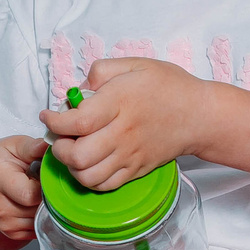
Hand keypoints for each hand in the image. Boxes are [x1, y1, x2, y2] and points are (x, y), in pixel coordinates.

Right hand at [0, 134, 46, 241]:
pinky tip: (32, 203)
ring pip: (40, 220)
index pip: (31, 194)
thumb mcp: (14, 145)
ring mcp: (3, 222)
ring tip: (35, 190)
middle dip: (48, 196)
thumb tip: (52, 147)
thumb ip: (33, 146)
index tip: (46, 175)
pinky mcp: (10, 233)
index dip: (46, 186)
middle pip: (37, 208)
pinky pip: (38, 228)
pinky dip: (40, 216)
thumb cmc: (0, 159)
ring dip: (45, 207)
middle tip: (42, 181)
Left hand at [40, 57, 212, 191]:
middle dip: (59, 148)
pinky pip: (105, 185)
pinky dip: (89, 179)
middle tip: (60, 137)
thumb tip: (79, 90)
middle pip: (79, 156)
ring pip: (88, 176)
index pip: (78, 121)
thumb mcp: (135, 64)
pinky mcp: (136, 170)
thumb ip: (101, 71)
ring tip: (72, 152)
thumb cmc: (168, 86)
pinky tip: (88, 164)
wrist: (200, 115)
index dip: (55, 122)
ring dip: (72, 167)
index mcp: (120, 102)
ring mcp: (130, 155)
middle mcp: (123, 132)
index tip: (49, 115)